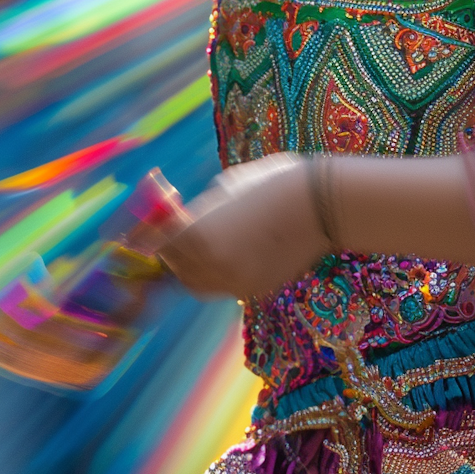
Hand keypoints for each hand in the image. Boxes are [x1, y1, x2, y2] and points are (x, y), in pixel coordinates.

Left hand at [156, 154, 325, 300]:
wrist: (322, 205)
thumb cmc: (275, 183)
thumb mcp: (228, 187)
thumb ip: (202, 208)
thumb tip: (187, 217)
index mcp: (195, 232)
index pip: (157, 244)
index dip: (152, 236)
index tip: (155, 228)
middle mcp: (208, 262)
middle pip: (174, 268)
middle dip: (173, 253)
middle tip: (179, 237)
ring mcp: (232, 280)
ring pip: (197, 284)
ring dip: (193, 269)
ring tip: (206, 247)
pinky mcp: (254, 289)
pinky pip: (224, 287)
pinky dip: (220, 275)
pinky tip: (232, 254)